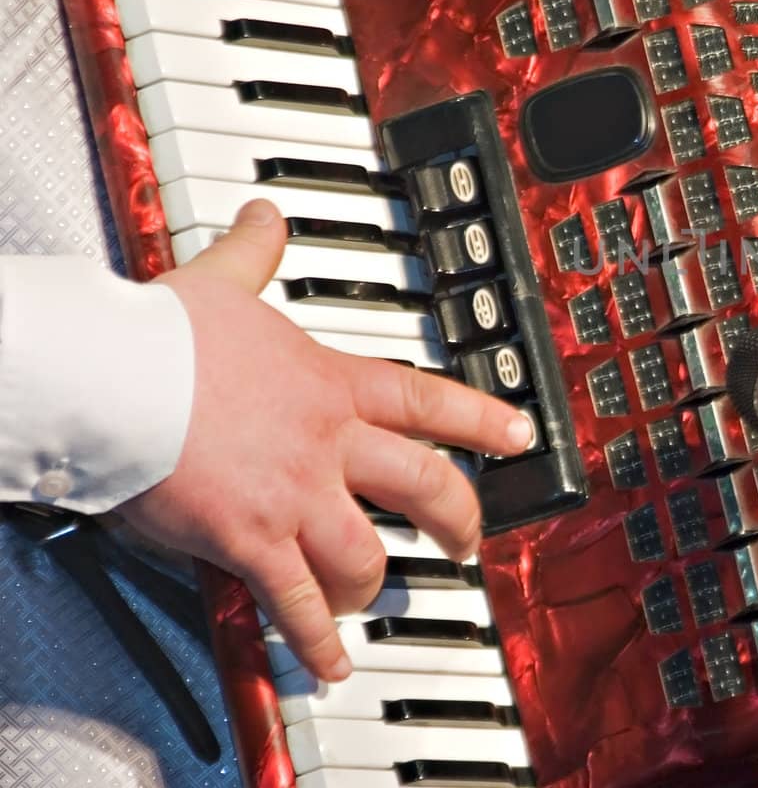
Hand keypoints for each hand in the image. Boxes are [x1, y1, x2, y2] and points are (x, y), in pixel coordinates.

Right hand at [118, 200, 532, 681]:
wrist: (115, 377)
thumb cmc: (162, 336)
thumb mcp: (222, 282)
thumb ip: (254, 254)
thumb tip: (266, 217)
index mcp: (329, 384)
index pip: (428, 402)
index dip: (484, 420)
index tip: (521, 434)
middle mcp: (327, 443)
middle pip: (424, 486)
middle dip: (457, 518)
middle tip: (469, 539)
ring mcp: (294, 496)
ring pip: (367, 554)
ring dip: (376, 583)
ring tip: (376, 599)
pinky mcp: (250, 540)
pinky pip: (297, 603)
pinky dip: (316, 639)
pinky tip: (330, 662)